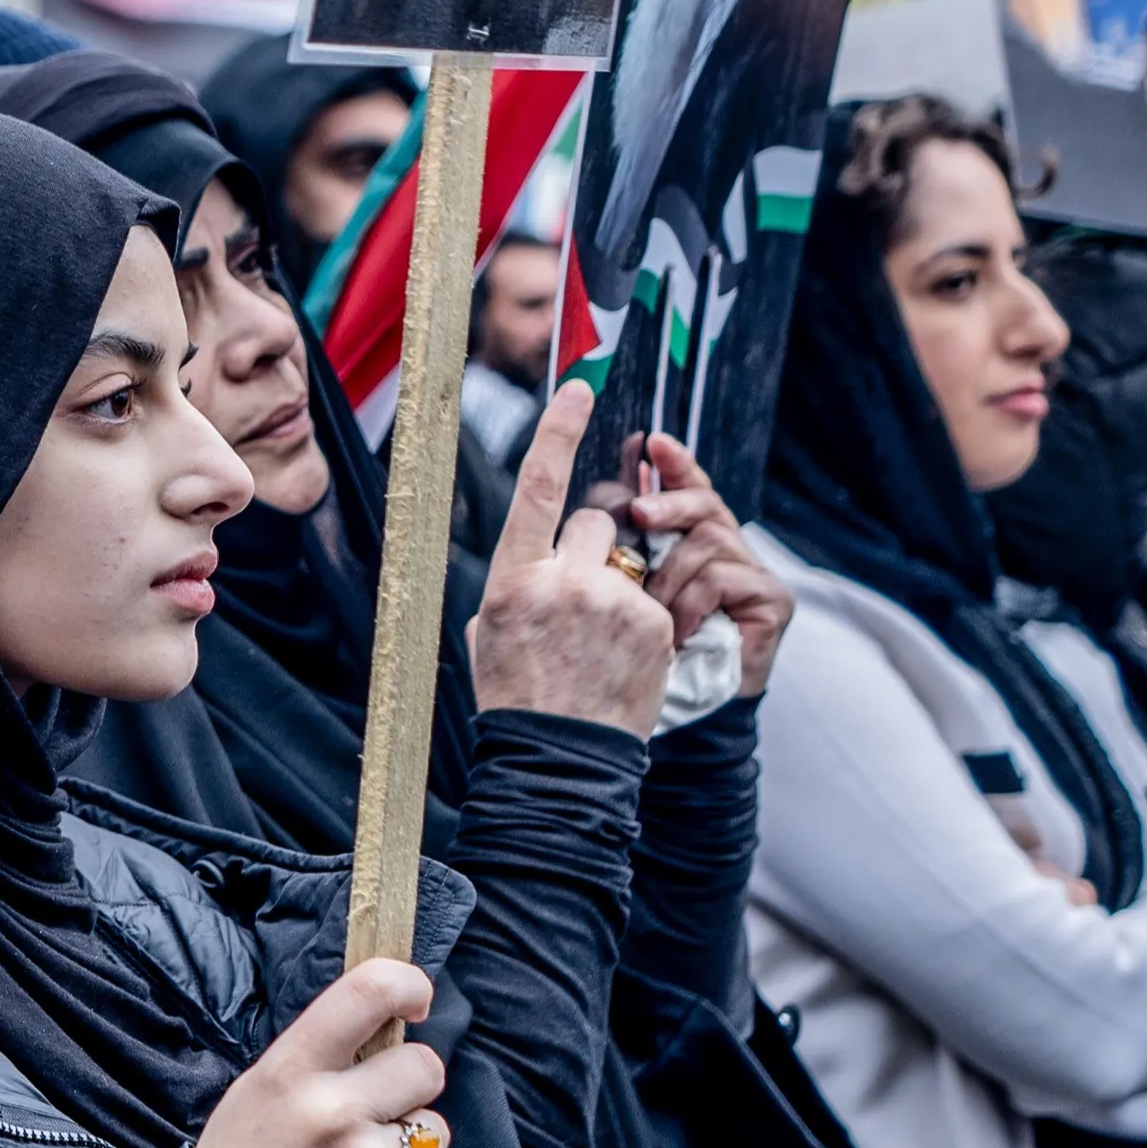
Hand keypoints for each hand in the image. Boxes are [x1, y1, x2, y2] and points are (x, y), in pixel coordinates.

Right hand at [193, 959, 447, 1147]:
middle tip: (374, 1108)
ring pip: (433, 1128)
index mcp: (287, 1073)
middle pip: (424, 1064)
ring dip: (407, 1145)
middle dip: (409, 1084)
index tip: (414, 998)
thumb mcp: (250, 1103)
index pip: (367, 993)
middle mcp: (333, 1112)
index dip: (406, 984)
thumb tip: (381, 1027)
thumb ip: (312, 1065)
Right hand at [466, 381, 675, 734]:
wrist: (559, 757)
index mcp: (513, 578)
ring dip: (616, 586)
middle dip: (591, 547)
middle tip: (578, 594)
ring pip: (627, 561)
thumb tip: (539, 556)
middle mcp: (566, 581)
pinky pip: (652, 599)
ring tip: (597, 639)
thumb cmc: (516, 693)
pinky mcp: (656, 626)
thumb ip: (518, 581)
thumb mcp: (490, 630)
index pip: (539, 487)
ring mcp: (616, 603)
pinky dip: (639, 620)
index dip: (558, 433)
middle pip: (594, 523)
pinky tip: (618, 657)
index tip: (578, 389)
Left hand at [625, 431, 791, 697]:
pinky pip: (721, 578)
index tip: (652, 441)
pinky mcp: (773, 600)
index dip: (674, 464)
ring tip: (652, 612)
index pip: (687, 489)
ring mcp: (754, 573)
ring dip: (669, 576)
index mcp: (689, 542)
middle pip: (703, 503)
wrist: (673, 713)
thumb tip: (594, 490)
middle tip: (640, 512)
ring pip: (707, 541)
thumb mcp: (618, 592)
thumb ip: (618, 545)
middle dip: (668, 503)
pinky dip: (690, 603)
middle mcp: (727, 550)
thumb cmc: (636, 655)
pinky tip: (676, 630)